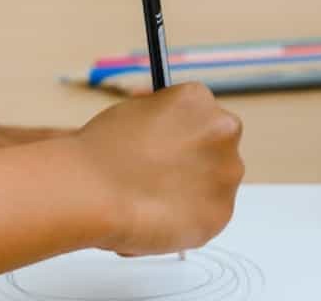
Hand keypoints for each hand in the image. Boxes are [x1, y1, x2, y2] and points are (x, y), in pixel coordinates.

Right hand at [74, 82, 243, 255]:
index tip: (165, 145)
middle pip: (216, 147)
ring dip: (193, 191)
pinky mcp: (220, 213)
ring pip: (215, 184)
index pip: (200, 115)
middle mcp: (224, 131)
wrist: (93, 191)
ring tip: (152, 200)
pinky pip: (207, 216)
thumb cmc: (103, 151)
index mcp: (199, 99)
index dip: (180, 133)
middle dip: (194, 161)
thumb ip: (164, 119)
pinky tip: (157, 219)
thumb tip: (168, 130)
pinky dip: (187, 221)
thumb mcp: (135, 111)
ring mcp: (226, 173)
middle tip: (159, 175)